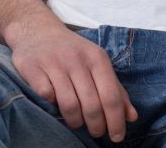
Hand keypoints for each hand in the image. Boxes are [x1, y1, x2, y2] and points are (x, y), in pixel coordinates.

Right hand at [8, 14, 136, 141]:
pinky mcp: (33, 67)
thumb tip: (132, 117)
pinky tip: (55, 103)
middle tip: (95, 131)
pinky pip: (47, 97)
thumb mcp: (97, 63)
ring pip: (70, 106)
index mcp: (96, 57)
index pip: (111, 97)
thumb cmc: (72, 51)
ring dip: (75, 121)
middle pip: (92, 106)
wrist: (38, 29)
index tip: (116, 137)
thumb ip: (115, 89)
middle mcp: (76, 58)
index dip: (116, 122)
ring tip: (77, 121)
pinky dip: (52, 105)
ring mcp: (53, 62)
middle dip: (96, 126)